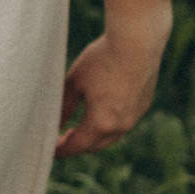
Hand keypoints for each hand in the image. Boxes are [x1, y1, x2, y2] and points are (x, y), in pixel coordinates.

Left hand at [55, 13, 168, 156]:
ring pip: (112, 136)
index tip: (51, 150)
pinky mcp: (143, 104)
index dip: (62, 150)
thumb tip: (54, 123)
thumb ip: (64, 106)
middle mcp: (121, 125)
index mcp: (101, 122)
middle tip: (62, 141)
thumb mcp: (75, 82)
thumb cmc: (102, 59)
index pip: (78, 146)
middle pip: (96, 146)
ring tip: (80, 130)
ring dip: (95, 137)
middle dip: (78, 145)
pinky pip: (124, 123)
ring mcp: (135, 116)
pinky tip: (101, 114)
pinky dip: (110, 125)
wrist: (137, 43)